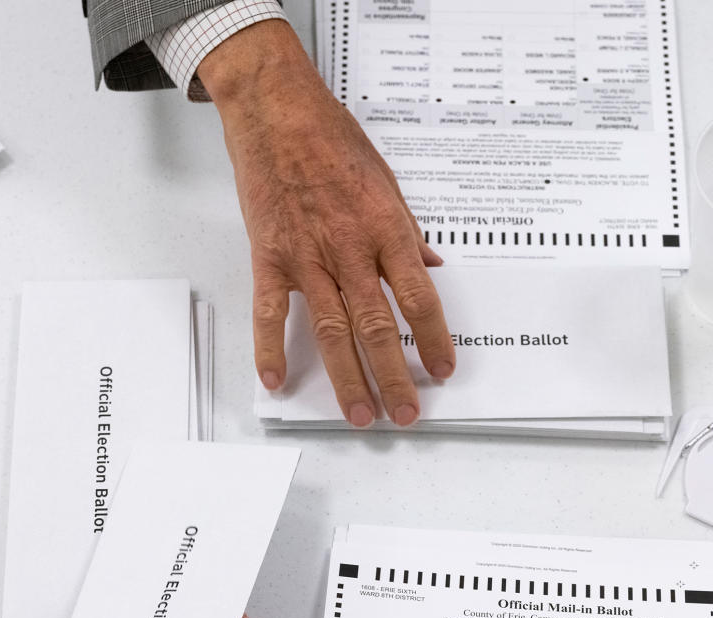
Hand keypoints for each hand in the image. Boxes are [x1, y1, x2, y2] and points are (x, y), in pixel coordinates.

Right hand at [198, 20, 454, 427]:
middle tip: (406, 414)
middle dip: (394, 377)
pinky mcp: (269, 256)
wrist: (275, 109)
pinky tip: (277, 379)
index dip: (433, 340)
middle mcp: (350, 248)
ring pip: (331, 331)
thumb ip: (407, 229)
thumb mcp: (387, 179)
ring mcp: (307, 256)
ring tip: (360, 414)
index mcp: (386, 229)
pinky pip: (270, 312)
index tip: (442, 370)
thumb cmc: (330, 138)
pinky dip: (271, 348)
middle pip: (378, 327)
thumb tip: (429, 264)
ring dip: (348, 378)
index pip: (419, 298)